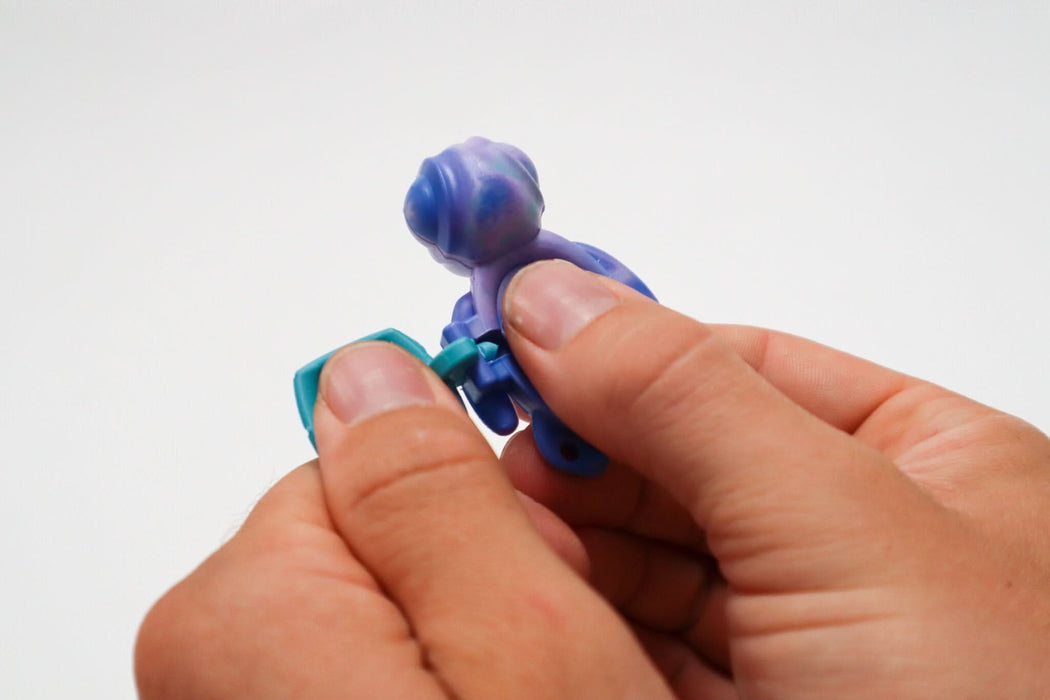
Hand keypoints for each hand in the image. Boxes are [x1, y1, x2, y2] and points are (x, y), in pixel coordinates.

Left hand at [135, 343, 675, 698]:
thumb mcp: (525, 649)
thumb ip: (435, 493)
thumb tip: (369, 367)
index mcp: (249, 610)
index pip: (380, 453)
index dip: (493, 509)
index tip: (560, 576)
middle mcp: (218, 657)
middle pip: (386, 528)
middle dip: (486, 579)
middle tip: (561, 670)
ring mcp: (252, 692)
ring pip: (398, 597)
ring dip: (477, 639)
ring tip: (546, 694)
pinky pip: (383, 655)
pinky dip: (450, 677)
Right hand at [498, 260, 1049, 698]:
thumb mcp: (844, 531)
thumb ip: (690, 400)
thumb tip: (554, 297)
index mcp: (923, 461)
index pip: (738, 365)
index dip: (620, 350)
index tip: (513, 341)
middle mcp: (861, 541)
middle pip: (683, 454)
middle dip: (583, 449)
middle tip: (483, 439)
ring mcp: (801, 634)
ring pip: (652, 553)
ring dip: (568, 534)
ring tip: (495, 520)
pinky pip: (642, 638)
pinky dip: (580, 612)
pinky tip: (530, 592)